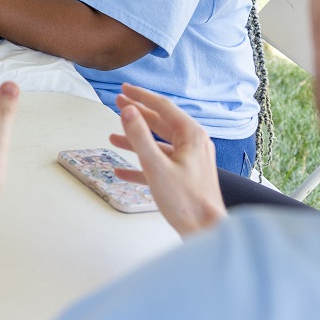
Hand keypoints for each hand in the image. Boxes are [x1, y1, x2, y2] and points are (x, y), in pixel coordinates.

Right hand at [109, 83, 226, 236]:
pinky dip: (141, 164)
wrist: (205, 230)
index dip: (141, 97)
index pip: (162, 107)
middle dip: (137, 114)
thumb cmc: (186, 201)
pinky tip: (122, 170)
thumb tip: (127, 111)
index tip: (123, 89)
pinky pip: (159, 164)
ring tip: (114, 137)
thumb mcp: (156, 166)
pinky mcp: (184, 177)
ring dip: (136, 140)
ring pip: (158, 144)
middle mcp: (193, 144)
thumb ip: (140, 136)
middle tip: (117, 103)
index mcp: (191, 136)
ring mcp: (189, 161)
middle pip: (160, 123)